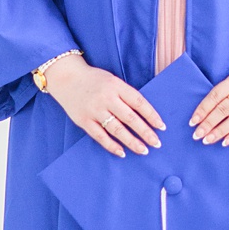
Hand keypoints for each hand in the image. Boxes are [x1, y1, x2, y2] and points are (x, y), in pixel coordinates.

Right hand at [44, 54, 164, 156]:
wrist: (66, 77)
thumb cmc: (95, 80)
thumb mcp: (113, 81)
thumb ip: (126, 95)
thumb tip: (145, 115)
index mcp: (117, 86)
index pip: (139, 102)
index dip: (151, 115)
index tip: (162, 127)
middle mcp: (106, 98)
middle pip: (130, 118)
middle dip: (145, 132)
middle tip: (157, 143)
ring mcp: (94, 110)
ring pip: (116, 129)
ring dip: (131, 142)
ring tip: (144, 150)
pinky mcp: (83, 120)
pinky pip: (99, 136)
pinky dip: (111, 145)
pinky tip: (122, 152)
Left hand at [190, 61, 228, 145]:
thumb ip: (226, 89)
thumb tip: (207, 111)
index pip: (215, 96)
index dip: (203, 109)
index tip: (192, 122)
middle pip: (223, 110)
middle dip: (208, 124)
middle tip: (197, 135)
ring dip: (219, 132)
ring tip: (207, 140)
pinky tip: (225, 141)